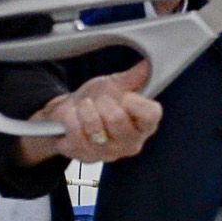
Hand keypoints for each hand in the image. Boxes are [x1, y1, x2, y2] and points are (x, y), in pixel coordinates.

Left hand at [23, 60, 158, 164]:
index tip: (124, 96)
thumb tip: (150, 63)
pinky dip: (70, 118)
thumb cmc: (97, 101)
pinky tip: (72, 117)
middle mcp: (130, 144)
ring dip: (84, 109)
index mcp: (144, 126)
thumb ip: (135, 77)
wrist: (69, 114)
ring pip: (94, 126)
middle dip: (102, 102)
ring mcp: (107, 153)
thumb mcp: (117, 85)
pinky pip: (75, 133)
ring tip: (84, 107)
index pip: (151, 115)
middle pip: (117, 119)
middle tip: (99, 100)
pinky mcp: (85, 157)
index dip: (134, 101)